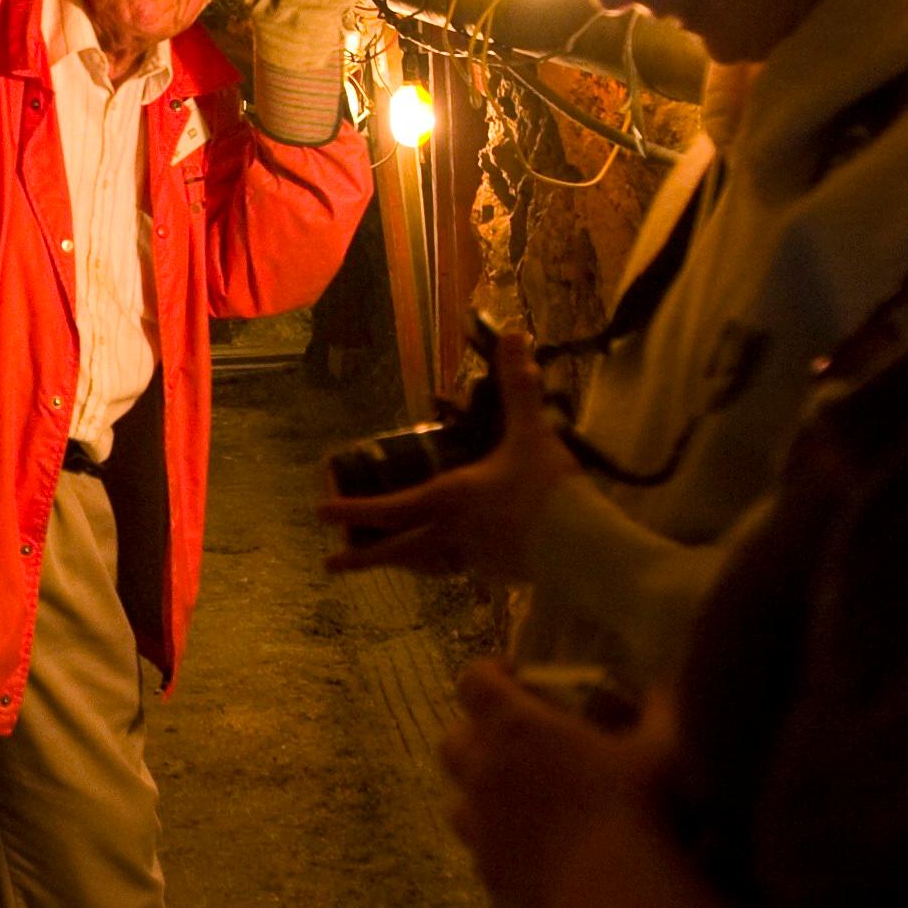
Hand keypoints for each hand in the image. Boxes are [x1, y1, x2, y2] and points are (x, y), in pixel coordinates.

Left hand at [319, 325, 575, 579]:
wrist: (587, 548)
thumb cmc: (549, 488)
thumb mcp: (531, 432)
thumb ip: (519, 385)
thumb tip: (514, 334)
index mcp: (450, 498)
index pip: (391, 506)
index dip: (354, 509)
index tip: (320, 513)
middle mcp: (452, 533)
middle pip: (398, 550)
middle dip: (362, 558)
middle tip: (330, 566)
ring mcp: (474, 558)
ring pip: (427, 564)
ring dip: (402, 563)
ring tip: (389, 562)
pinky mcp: (498, 573)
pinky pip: (459, 569)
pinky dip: (444, 566)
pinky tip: (449, 562)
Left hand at [441, 659, 724, 907]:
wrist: (614, 891)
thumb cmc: (637, 805)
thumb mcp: (661, 747)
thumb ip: (659, 710)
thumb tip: (664, 687)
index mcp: (517, 726)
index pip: (474, 682)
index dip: (488, 674)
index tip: (515, 676)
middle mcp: (485, 769)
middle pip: (453, 738)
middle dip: (475, 732)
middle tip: (514, 740)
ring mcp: (480, 822)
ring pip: (456, 793)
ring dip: (478, 787)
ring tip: (517, 793)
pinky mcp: (487, 867)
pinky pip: (476, 844)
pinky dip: (494, 836)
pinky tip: (528, 843)